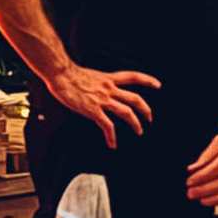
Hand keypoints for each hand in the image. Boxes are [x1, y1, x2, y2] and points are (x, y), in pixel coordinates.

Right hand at [42, 61, 158, 146]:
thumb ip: (97, 83)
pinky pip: (107, 126)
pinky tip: (112, 144)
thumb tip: (96, 89)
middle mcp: (109, 89)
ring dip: (135, 124)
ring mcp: (102, 100)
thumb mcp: (89, 75)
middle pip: (135, 98)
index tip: (157, 85)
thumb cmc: (68, 74)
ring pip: (127, 112)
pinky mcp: (93, 110)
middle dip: (145, 110)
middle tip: (149, 118)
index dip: (147, 80)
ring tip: (139, 132)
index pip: (133, 77)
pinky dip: (112, 136)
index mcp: (108, 79)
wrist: (60, 74)